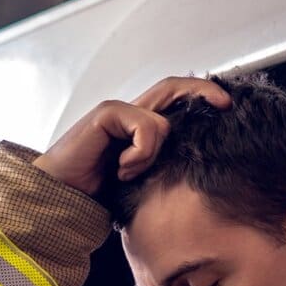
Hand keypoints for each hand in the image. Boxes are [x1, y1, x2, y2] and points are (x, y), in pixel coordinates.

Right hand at [32, 75, 230, 195]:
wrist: (57, 198)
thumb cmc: (94, 194)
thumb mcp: (139, 184)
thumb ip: (160, 167)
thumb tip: (195, 163)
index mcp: (137, 130)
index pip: (174, 101)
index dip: (200, 97)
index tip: (227, 106)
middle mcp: (130, 116)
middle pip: (173, 88)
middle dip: (202, 90)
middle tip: (224, 103)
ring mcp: (118, 113)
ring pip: (161, 121)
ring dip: (152, 154)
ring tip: (128, 174)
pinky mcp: (107, 114)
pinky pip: (145, 128)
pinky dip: (140, 153)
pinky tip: (120, 169)